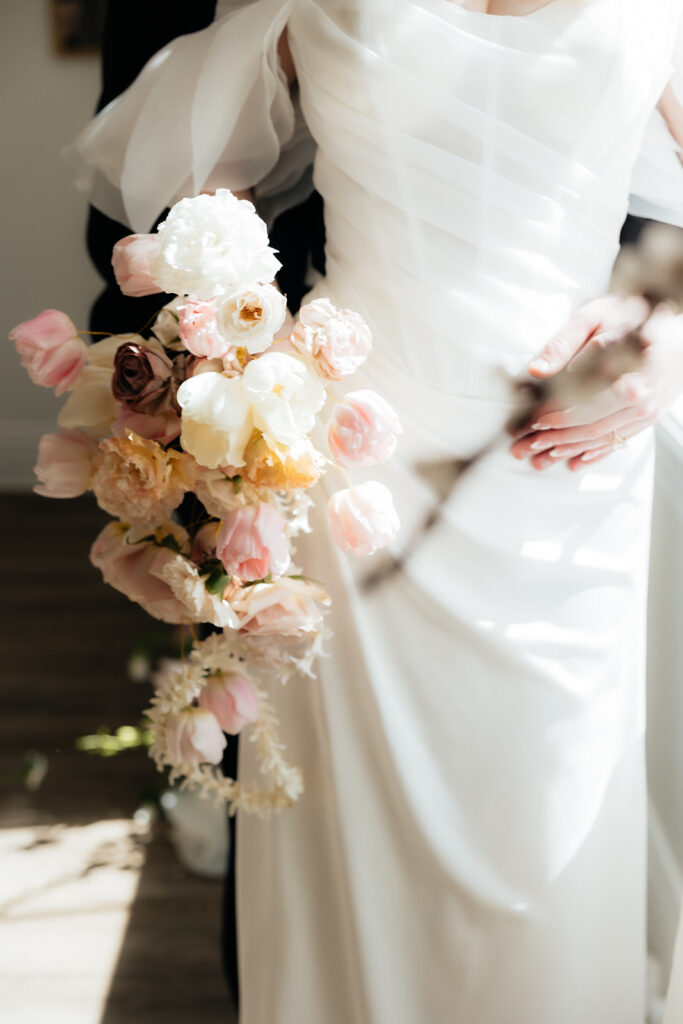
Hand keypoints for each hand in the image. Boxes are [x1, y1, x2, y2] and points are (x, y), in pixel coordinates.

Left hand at [510, 295, 682, 470]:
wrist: (669, 325)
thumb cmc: (628, 314)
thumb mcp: (592, 317)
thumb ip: (563, 343)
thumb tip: (536, 371)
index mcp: (633, 368)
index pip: (591, 401)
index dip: (560, 415)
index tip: (535, 421)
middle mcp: (645, 394)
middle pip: (596, 426)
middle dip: (559, 438)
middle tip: (528, 444)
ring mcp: (649, 410)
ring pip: (605, 438)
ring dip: (571, 449)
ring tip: (540, 455)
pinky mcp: (648, 417)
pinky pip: (619, 441)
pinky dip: (594, 453)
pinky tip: (573, 462)